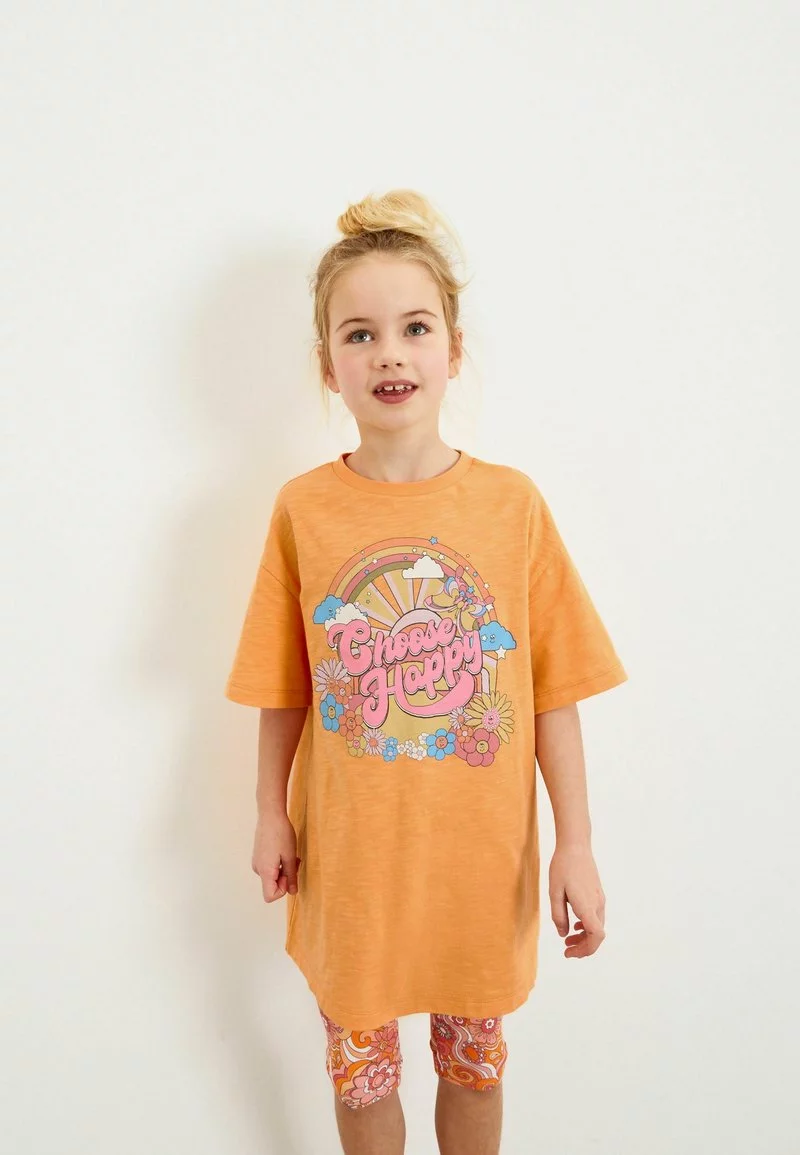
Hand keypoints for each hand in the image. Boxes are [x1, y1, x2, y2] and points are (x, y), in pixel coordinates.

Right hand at [252, 811, 300, 901]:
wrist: (270, 815)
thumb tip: (292, 892)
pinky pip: (269, 867)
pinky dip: (279, 863)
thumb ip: (291, 876)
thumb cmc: (281, 834)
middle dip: (286, 877)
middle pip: (272, 885)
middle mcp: (258, 869)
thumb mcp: (290, 856)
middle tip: (295, 861)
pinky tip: (284, 850)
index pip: (270, 896)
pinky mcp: (258, 855)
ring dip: (284, 869)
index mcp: (265, 871)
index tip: (289, 875)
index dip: (282, 890)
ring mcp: (257, 862)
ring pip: (272, 875)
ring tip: (291, 854)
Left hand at [549, 843, 605, 957]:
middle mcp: (598, 904)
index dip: (585, 949)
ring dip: (584, 937)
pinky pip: (596, 917)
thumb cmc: (562, 866)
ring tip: (567, 939)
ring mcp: (599, 899)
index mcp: (587, 905)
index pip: (596, 936)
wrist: (576, 845)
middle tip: (566, 951)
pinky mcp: (597, 894)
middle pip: (597, 935)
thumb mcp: (554, 892)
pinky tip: (575, 925)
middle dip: (583, 947)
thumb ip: (558, 915)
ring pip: (597, 927)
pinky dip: (587, 926)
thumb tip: (563, 935)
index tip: (568, 952)